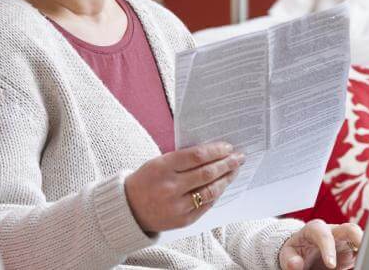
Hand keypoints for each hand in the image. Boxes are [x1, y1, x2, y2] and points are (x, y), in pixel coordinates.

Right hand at [125, 142, 244, 232]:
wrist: (129, 210)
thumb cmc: (146, 181)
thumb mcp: (158, 163)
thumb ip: (182, 159)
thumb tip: (213, 153)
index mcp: (162, 168)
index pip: (196, 156)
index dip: (215, 151)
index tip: (228, 147)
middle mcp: (170, 187)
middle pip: (207, 173)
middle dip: (226, 164)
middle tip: (239, 157)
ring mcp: (177, 206)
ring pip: (210, 191)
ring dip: (226, 179)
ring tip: (235, 171)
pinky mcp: (183, 220)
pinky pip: (206, 205)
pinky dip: (216, 194)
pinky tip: (222, 186)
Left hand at [279, 220, 362, 269]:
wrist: (302, 254)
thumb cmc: (296, 252)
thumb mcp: (288, 254)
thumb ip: (290, 259)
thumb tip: (296, 264)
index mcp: (315, 229)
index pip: (323, 234)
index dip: (328, 248)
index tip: (330, 265)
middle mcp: (333, 232)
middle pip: (349, 228)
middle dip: (357, 237)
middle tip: (362, 250)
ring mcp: (344, 241)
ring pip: (360, 239)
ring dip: (365, 247)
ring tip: (368, 258)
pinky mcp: (351, 252)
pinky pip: (361, 252)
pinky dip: (364, 257)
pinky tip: (365, 263)